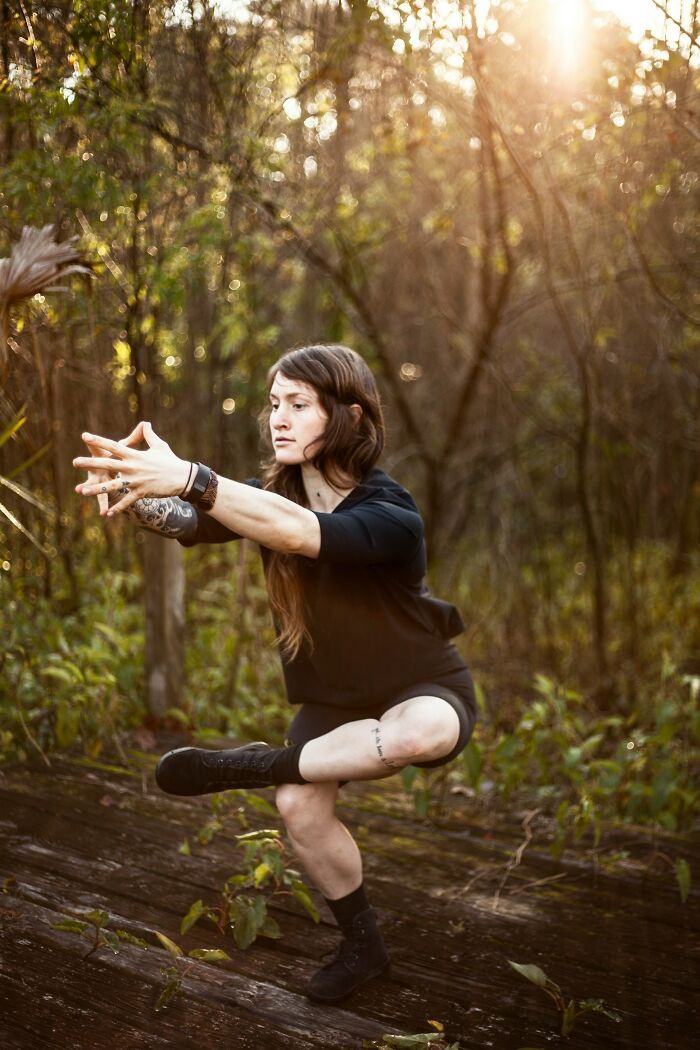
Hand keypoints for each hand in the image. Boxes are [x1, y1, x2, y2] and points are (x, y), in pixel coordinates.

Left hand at [73, 421, 190, 516]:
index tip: (84, 436)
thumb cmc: (171, 460)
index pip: (113, 446)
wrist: (183, 477)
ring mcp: (136, 481)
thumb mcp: (159, 446)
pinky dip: (118, 508)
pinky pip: (127, 501)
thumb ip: (149, 435)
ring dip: (97, 489)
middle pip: (108, 465)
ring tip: (82, 491)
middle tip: (75, 462)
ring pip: (113, 486)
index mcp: (135, 455)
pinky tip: (107, 514)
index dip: (99, 441)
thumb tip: (146, 424)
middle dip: (91, 464)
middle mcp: (133, 467)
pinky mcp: (142, 492)